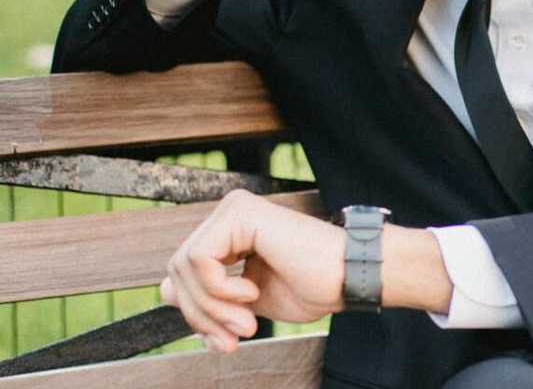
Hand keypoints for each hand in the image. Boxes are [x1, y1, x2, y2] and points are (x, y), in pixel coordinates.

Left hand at [159, 189, 345, 352]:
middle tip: (235, 337)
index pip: (183, 274)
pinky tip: (251, 293)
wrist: (349, 276)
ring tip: (247, 321)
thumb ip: (210, 294)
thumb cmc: (312, 286)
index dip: (197, 314)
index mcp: (231, 232)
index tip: (225, 341)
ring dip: (212, 307)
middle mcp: (229, 214)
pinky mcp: (240, 212)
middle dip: (201, 314)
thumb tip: (164, 290)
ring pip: (184, 267)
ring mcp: (234, 210)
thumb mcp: (246, 301)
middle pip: (177, 272)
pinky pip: (200, 259)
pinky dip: (219, 288)